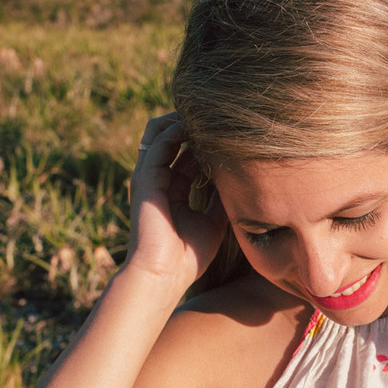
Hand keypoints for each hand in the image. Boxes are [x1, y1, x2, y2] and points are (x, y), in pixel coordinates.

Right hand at [126, 113, 227, 285]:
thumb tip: (243, 179)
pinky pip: (158, 144)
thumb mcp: (214, 221)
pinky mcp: (145, 178)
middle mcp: (160, 179)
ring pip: (160, 133)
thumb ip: (222, 198)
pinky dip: (175, 131)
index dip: (207, 141)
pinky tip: (197, 127)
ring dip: (182, 120)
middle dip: (193, 124)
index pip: (188, 154)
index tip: (233, 130)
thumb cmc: (188, 255)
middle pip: (172, 138)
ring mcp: (150, 177)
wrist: (164, 275)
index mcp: (174, 189)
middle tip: (220, 114)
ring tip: (207, 113)